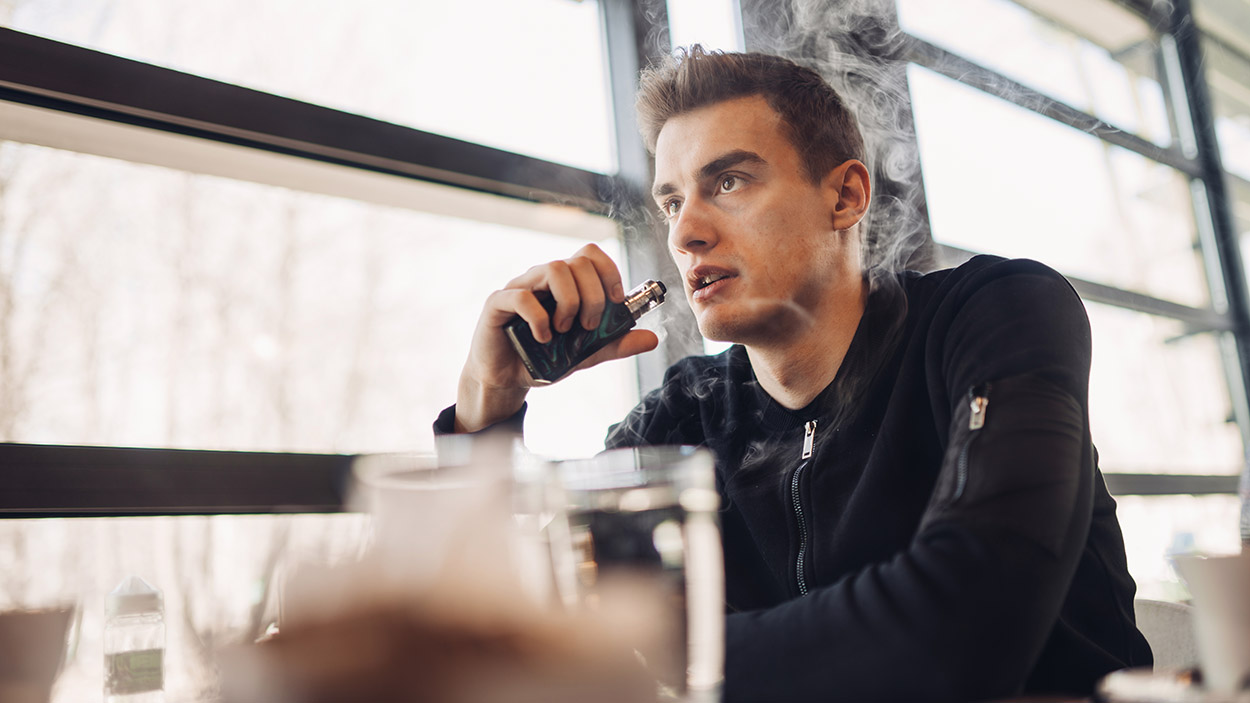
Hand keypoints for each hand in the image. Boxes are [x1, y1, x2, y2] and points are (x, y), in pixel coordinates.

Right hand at [456, 243, 659, 432]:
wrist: (508, 380)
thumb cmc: (544, 358)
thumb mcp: (587, 354)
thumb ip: (616, 343)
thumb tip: (652, 338)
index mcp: (566, 283)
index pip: (591, 254)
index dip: (609, 271)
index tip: (615, 301)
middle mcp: (543, 278)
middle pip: (578, 261)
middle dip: (594, 295)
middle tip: (589, 325)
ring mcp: (520, 287)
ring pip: (553, 268)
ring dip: (569, 302)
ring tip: (565, 330)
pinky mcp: (498, 303)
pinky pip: (522, 297)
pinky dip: (539, 319)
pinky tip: (543, 338)